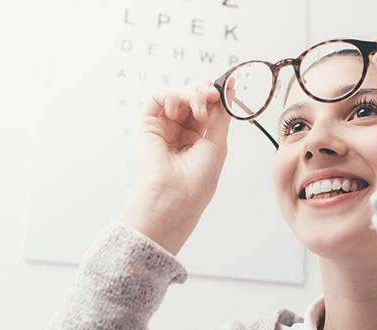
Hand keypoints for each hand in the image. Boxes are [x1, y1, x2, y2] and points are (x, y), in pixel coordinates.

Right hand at [119, 81, 230, 254]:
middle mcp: (178, 132)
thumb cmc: (197, 179)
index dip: (215, 95)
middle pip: (191, 97)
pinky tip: (176, 112)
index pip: (206, 107)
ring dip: (191, 96)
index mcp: (196, 139)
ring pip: (177, 95)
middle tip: (214, 95)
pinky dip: (169, 96)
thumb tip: (230, 89)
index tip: (226, 86)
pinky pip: (156, 98)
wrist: (176, 196)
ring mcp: (162, 128)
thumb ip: (221, 114)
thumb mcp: (217, 142)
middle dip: (204, 91)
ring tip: (200, 112)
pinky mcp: (147, 125)